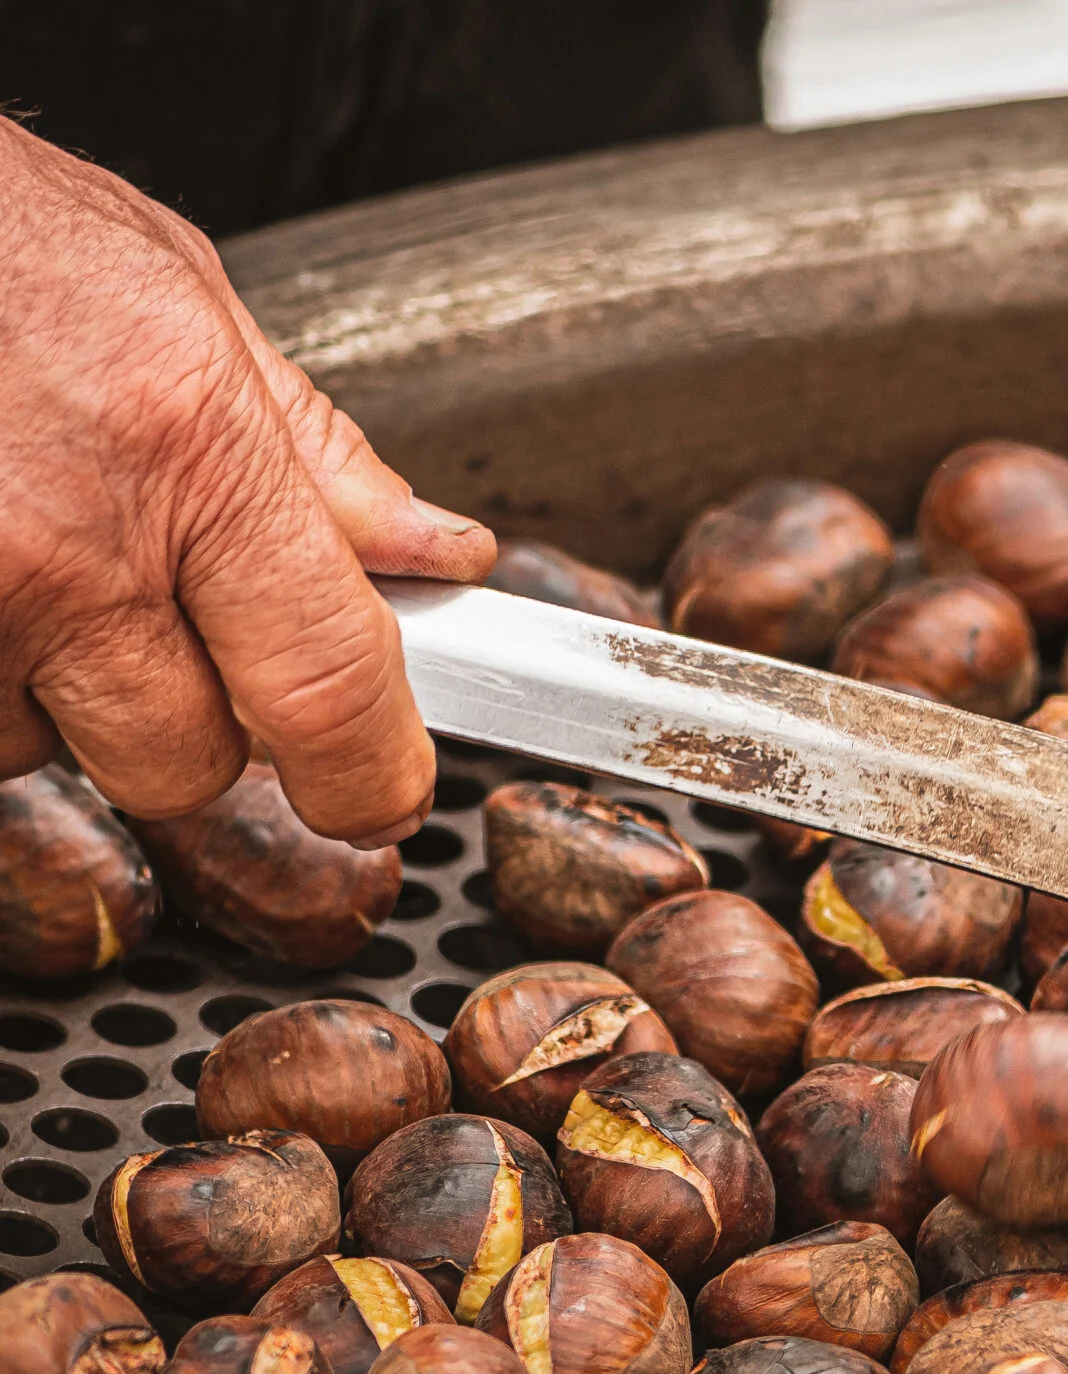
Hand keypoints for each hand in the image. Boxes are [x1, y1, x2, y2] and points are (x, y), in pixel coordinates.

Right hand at [0, 118, 493, 848]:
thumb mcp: (181, 297)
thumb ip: (313, 449)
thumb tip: (434, 551)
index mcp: (189, 452)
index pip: (330, 685)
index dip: (371, 772)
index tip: (384, 792)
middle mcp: (71, 547)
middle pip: (185, 762)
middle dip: (192, 723)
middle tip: (161, 621)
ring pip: (43, 750)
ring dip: (48, 691)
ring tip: (20, 552)